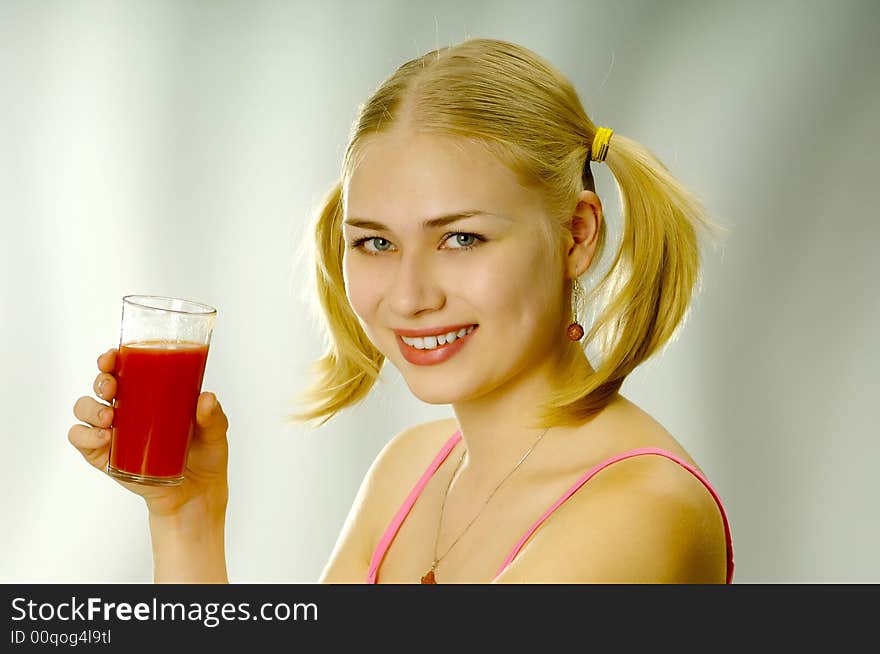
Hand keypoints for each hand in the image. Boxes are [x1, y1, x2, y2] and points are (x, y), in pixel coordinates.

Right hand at [69, 348, 229, 519]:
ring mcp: (114, 432)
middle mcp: (128, 409)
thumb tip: (207, 398)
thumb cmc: (205, 456)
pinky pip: (81, 441)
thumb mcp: (215, 432)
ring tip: (110, 418)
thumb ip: (213, 416)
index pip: (124, 368)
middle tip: (112, 388)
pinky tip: (104, 437)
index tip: (113, 356)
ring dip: (90, 408)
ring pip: (85, 409)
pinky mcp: (105, 457)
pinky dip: (85, 436)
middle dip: (101, 380)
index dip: (111, 358)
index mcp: (150, 394)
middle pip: (101, 384)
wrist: (197, 494)